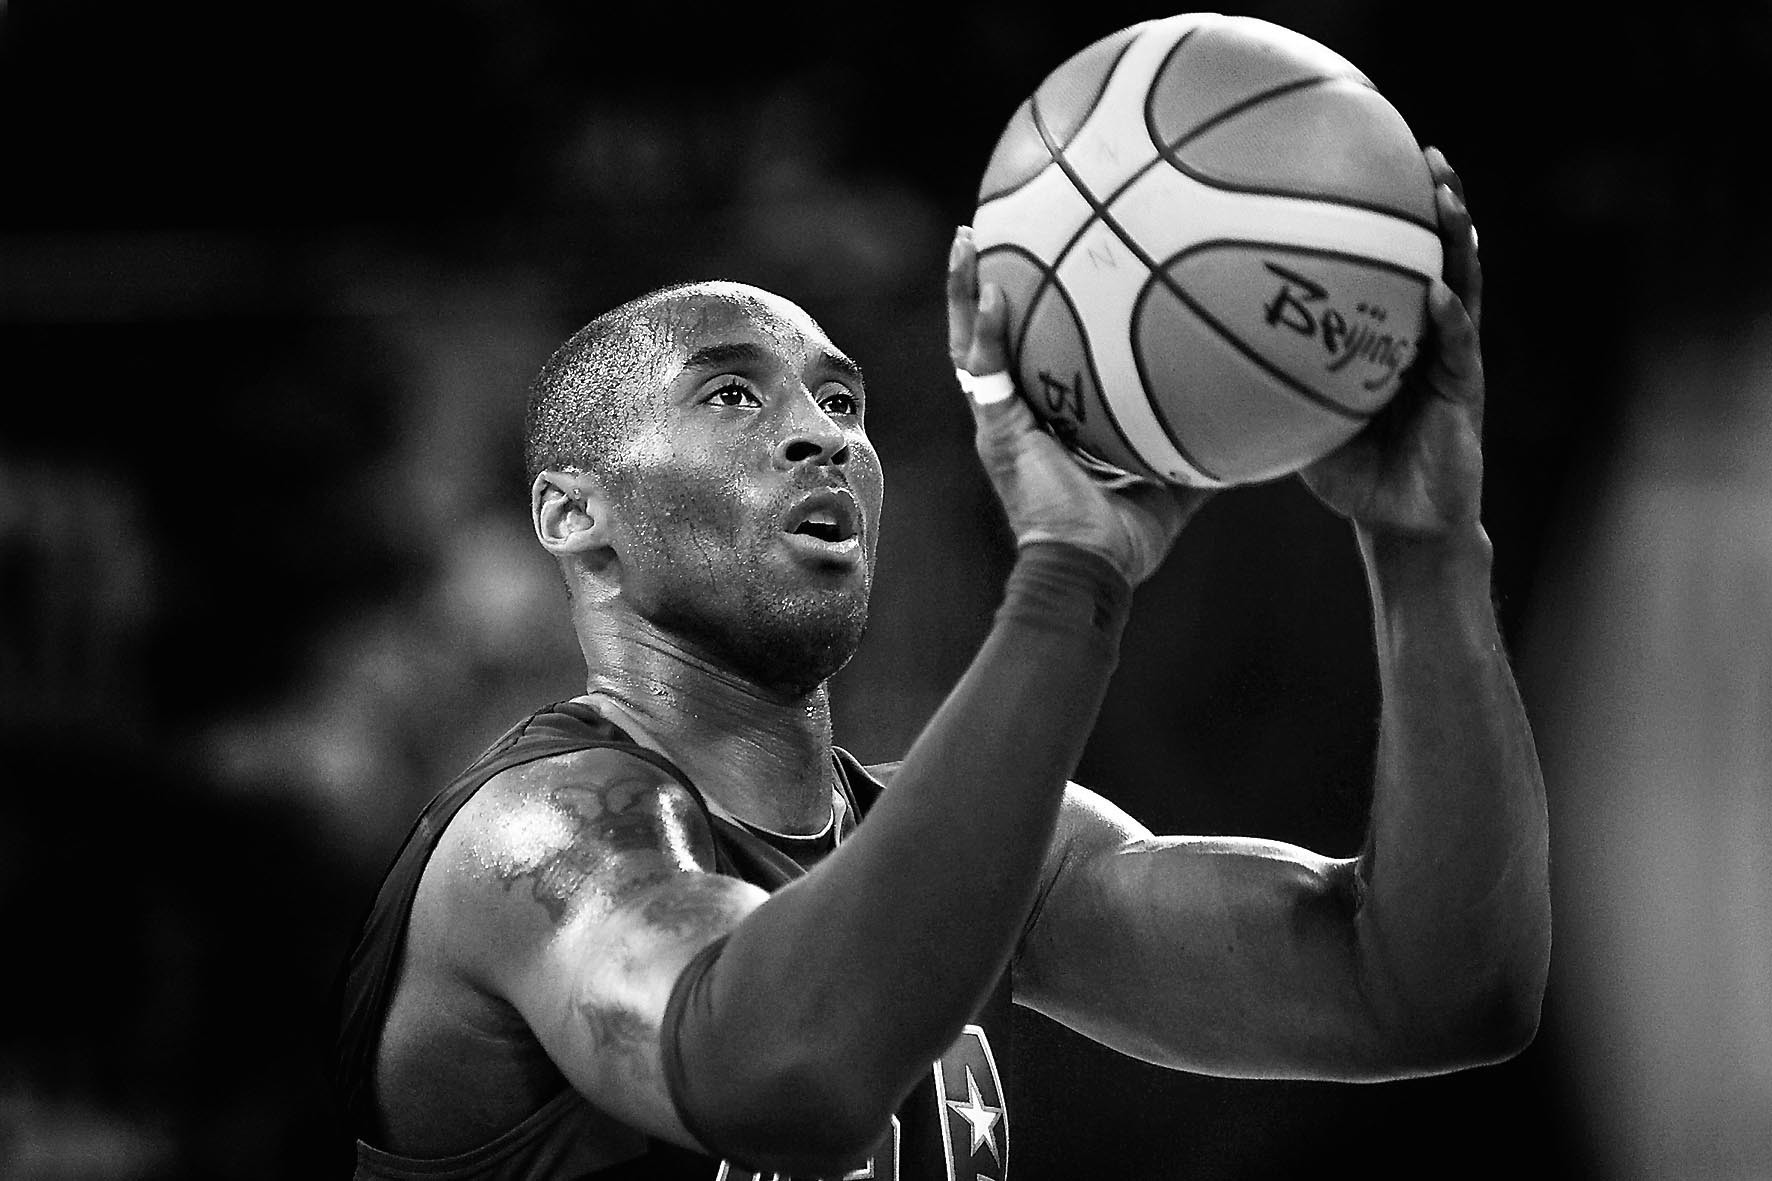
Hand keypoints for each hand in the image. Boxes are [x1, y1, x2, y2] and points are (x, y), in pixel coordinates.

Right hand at [947, 226, 1209, 585]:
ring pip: (969, 345)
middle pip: (986, 337)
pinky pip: (985, 371)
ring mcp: (999, 423)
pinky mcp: (996, 433)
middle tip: (987, 231)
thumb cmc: (1122, 542)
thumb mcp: (1170, 483)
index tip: (1035, 263)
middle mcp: (1013, 416)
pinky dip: (985, 330)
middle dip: (979, 284)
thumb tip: (1251, 428)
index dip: (1023, 314)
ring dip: (963, 291)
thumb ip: (1197, 450)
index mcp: (1041, 423)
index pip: (1025, 357)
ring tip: (966, 237)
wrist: (1088, 571)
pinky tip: (991, 289)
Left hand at [1298, 147, 1485, 539]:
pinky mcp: (1466, 391)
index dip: (1387, 212)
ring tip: (1446, 196)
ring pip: (1462, 283)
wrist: (1400, 523)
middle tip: (1421, 150)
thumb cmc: (1348, 472)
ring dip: (1456, 239)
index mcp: (1389, 331)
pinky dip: (1450, 318)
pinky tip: (1439, 293)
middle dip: (1434, 200)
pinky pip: (1458, 347)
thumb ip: (1263, 384)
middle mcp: (1425, 332)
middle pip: (1434, 253)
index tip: (1368, 157)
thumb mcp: (1294, 419)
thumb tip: (1188, 356)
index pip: (1391, 260)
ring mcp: (1451, 358)